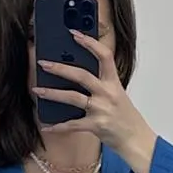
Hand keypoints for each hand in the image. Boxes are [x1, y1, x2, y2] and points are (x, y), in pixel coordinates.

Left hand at [33, 28, 156, 172]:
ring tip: (37, 90)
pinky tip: (47, 126)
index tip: (74, 33)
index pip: (104, 56)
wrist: (135, 138)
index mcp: (113, 82)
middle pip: (81, 75)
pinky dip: (58, 127)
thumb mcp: (116, 93)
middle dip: (60, 68)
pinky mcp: (96, 126)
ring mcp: (101, 110)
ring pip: (73, 98)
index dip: (90, 43)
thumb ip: (101, 82)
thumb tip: (75, 72)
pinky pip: (72, 125)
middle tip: (43, 63)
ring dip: (52, 94)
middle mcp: (107, 93)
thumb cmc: (124, 115)